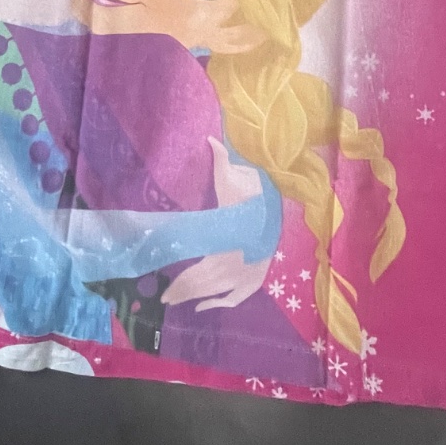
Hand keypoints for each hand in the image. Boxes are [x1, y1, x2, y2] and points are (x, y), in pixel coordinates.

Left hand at [159, 140, 270, 310]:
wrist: (281, 205)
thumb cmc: (255, 191)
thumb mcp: (236, 177)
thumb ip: (222, 161)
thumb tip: (210, 138)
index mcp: (229, 246)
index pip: (200, 274)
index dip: (182, 286)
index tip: (164, 293)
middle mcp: (239, 262)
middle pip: (206, 286)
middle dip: (185, 293)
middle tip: (165, 299)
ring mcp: (250, 272)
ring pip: (220, 293)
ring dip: (199, 298)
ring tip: (178, 301)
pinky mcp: (259, 275)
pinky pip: (239, 297)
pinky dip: (223, 303)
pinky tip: (205, 306)